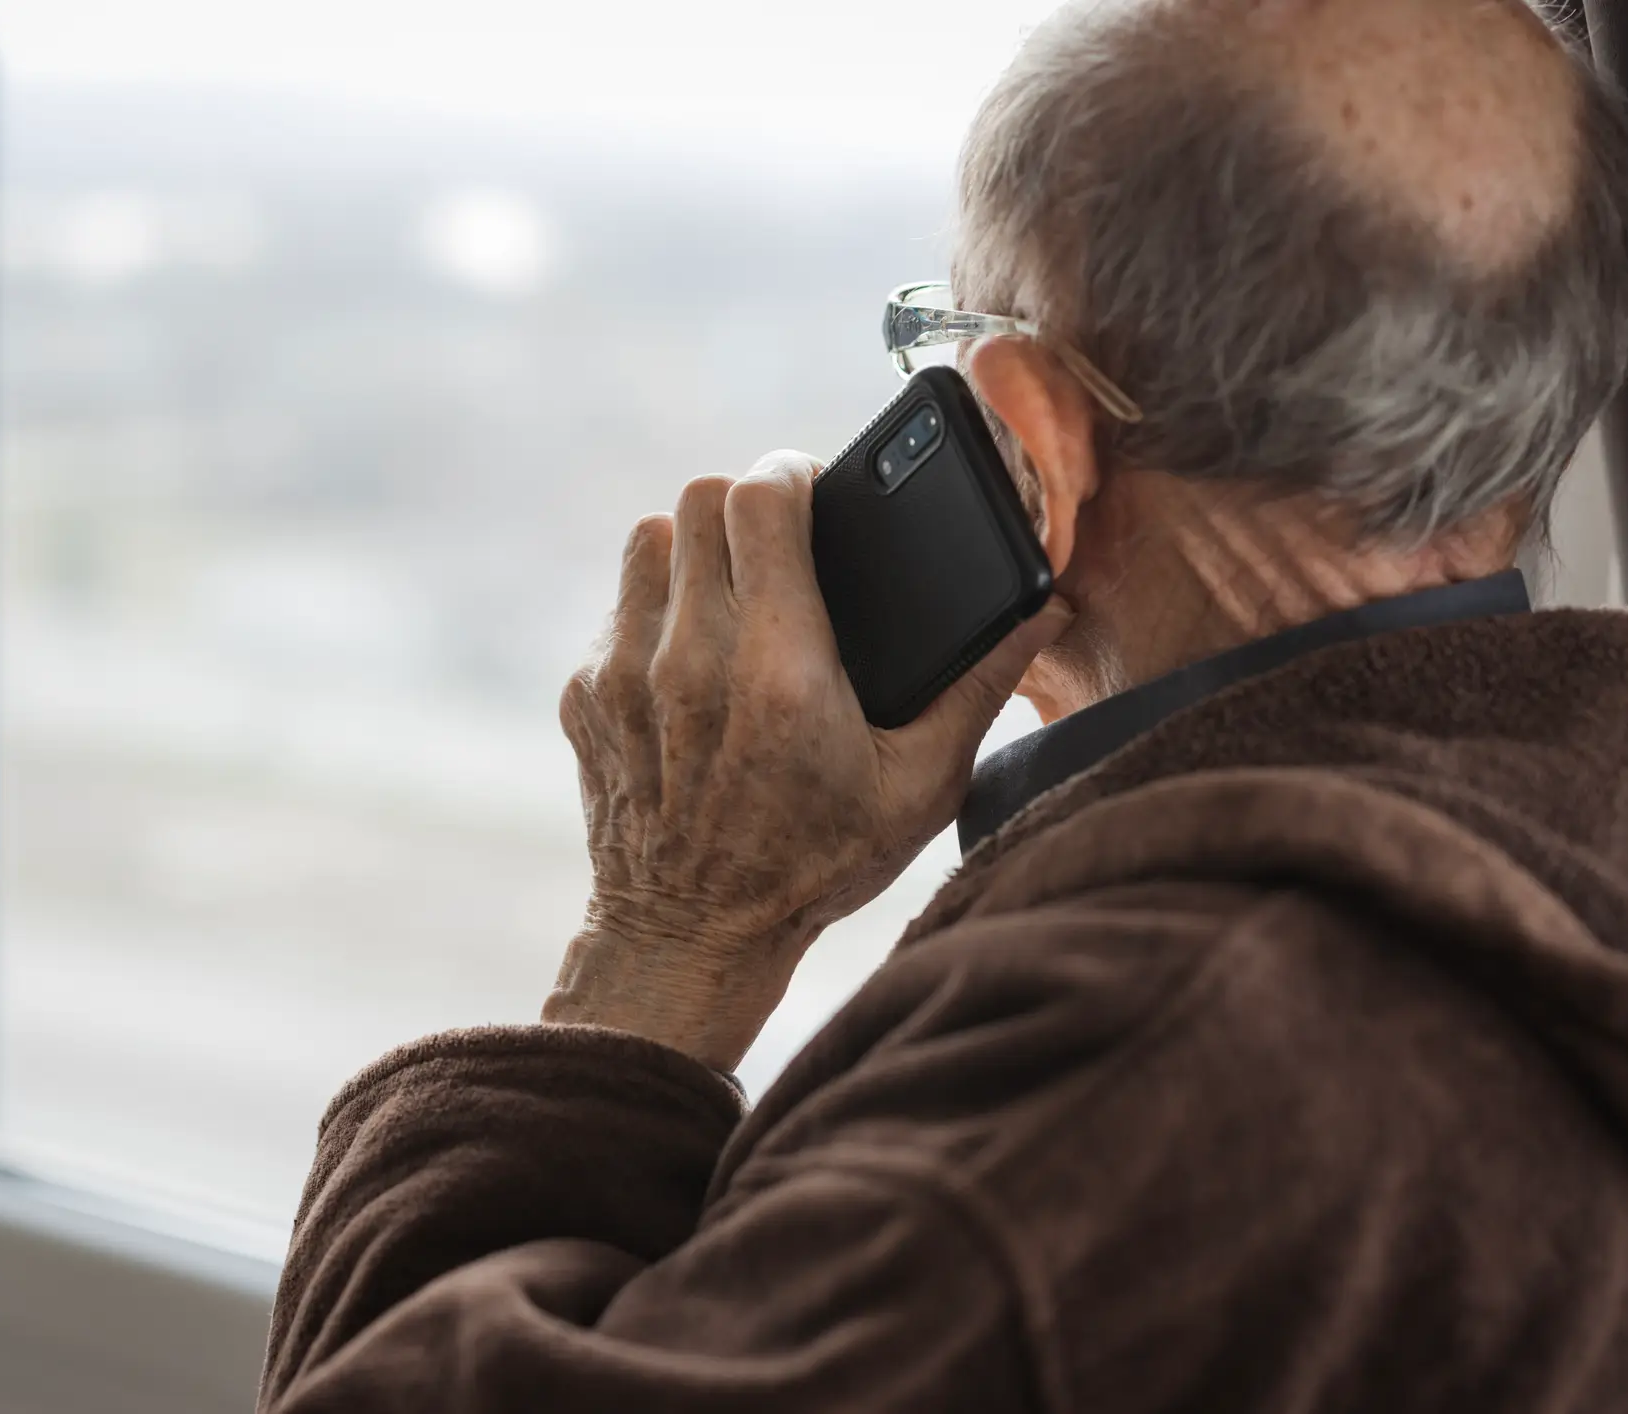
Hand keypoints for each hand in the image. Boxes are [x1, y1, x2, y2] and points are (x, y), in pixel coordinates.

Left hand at [543, 452, 1073, 1070]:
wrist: (688, 938)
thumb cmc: (814, 866)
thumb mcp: (916, 788)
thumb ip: (979, 689)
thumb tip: (1042, 615)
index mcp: (781, 669)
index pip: (763, 499)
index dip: (793, 474)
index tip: (817, 492)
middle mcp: (692, 658)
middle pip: (704, 498)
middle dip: (750, 506)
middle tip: (785, 545)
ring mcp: (625, 674)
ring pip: (651, 538)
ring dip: (696, 550)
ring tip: (736, 593)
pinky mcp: (585, 693)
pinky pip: (618, 605)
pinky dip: (655, 611)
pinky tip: (693, 659)